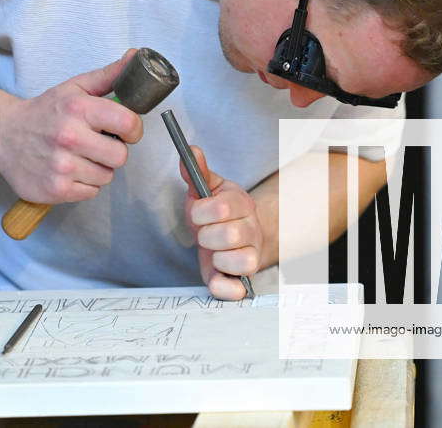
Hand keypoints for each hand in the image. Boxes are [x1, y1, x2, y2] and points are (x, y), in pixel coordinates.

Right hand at [0, 49, 143, 203]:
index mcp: (78, 109)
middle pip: (121, 156)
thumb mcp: (75, 88)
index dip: (133, 129)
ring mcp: (61, 166)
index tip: (124, 130)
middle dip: (113, 151)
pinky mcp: (56, 190)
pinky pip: (91, 192)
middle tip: (96, 144)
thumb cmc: (44, 112)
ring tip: (79, 156)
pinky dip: (84, 184)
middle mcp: (69, 137)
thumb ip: (109, 75)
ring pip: (106, 176)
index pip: (128, 123)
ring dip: (97, 168)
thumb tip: (136, 56)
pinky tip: (69, 170)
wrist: (2, 135)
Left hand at [179, 146, 262, 299]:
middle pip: (230, 235)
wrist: (239, 235)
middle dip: (207, 236)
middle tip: (204, 234)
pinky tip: (216, 275)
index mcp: (241, 204)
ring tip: (213, 252)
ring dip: (217, 259)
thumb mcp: (207, 189)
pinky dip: (224, 287)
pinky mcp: (243, 279)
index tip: (197, 213)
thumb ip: (196, 171)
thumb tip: (190, 150)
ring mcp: (251, 255)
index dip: (201, 212)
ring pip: (241, 262)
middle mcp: (251, 230)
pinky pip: (237, 289)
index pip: (222, 207)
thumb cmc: (218, 213)